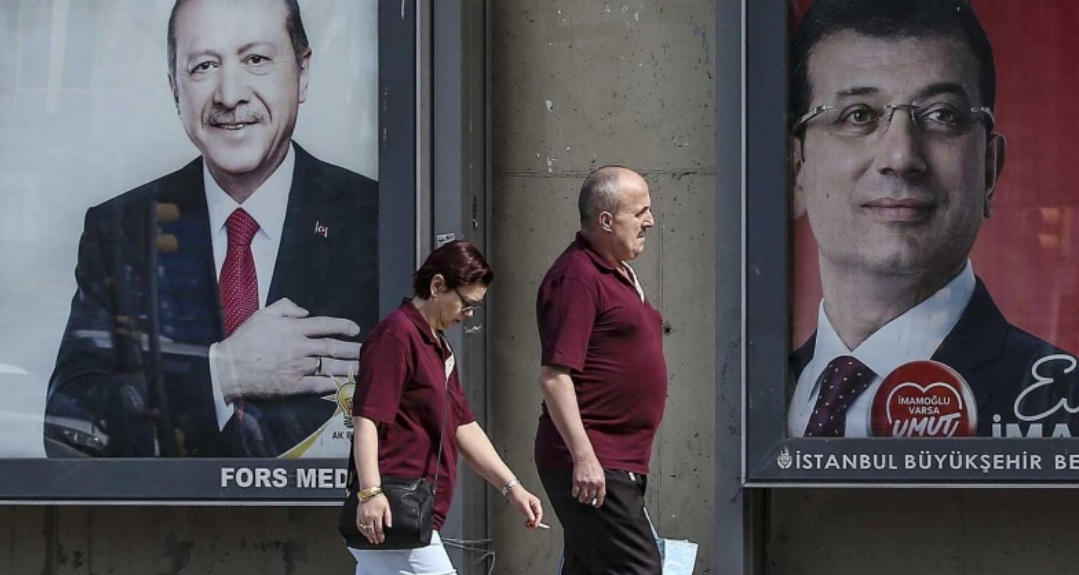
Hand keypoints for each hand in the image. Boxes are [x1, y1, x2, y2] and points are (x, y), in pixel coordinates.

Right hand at [214, 298, 360, 400]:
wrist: (230, 368)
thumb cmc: (245, 339)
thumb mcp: (263, 314)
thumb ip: (286, 308)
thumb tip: (305, 312)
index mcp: (295, 329)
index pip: (326, 325)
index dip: (343, 326)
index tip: (355, 329)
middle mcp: (301, 348)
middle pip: (333, 347)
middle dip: (352, 349)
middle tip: (365, 350)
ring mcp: (299, 368)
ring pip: (331, 367)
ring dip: (349, 367)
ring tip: (363, 367)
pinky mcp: (295, 386)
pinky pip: (319, 385)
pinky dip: (333, 385)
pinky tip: (344, 384)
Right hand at [356, 494, 392, 544]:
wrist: (369, 492)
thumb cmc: (379, 498)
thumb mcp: (387, 507)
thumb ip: (388, 517)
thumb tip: (389, 526)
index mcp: (377, 516)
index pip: (379, 529)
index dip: (380, 536)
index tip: (381, 539)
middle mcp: (369, 518)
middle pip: (372, 531)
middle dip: (374, 538)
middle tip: (376, 542)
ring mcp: (363, 517)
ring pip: (365, 530)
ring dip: (368, 536)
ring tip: (371, 540)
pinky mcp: (358, 515)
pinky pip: (359, 525)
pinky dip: (361, 531)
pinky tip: (364, 534)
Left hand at [507, 486, 543, 527]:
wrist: (511, 490)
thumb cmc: (517, 494)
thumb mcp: (523, 505)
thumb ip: (528, 513)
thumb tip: (533, 520)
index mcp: (536, 503)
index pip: (539, 514)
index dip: (537, 521)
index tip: (534, 526)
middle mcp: (535, 505)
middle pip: (537, 516)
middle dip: (534, 522)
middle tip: (530, 527)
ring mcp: (531, 506)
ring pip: (534, 517)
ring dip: (531, 521)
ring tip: (527, 525)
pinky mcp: (527, 508)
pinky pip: (530, 515)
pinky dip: (528, 519)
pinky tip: (526, 522)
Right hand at [571, 453, 605, 507]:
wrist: (585, 458)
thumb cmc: (593, 465)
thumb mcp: (601, 474)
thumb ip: (601, 484)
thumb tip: (601, 494)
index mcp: (600, 482)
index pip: (600, 496)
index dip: (598, 503)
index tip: (596, 505)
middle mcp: (593, 484)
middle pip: (591, 498)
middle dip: (589, 501)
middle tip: (587, 501)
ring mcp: (585, 483)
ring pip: (583, 498)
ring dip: (582, 500)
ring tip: (582, 499)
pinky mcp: (577, 482)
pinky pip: (575, 493)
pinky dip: (575, 495)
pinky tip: (576, 494)